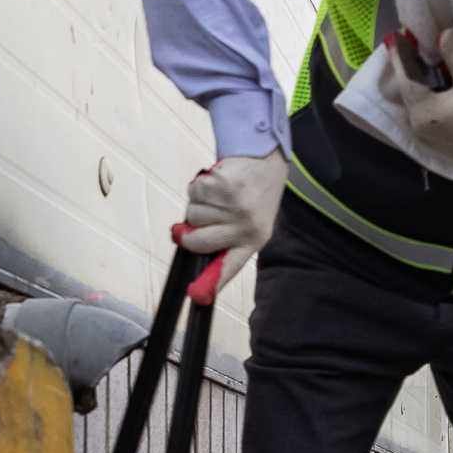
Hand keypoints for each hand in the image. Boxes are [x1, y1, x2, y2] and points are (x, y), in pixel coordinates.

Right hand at [175, 149, 286, 293]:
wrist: (265, 156)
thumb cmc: (253, 192)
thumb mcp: (251, 220)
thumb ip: (226, 238)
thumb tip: (190, 248)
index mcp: (253, 240)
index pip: (229, 267)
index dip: (211, 283)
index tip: (195, 296)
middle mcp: (246, 227)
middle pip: (198, 242)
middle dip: (187, 234)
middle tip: (187, 226)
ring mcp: (235, 207)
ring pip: (192, 216)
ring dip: (197, 204)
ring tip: (217, 196)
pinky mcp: (224, 187)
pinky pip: (193, 194)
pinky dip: (198, 187)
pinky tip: (215, 182)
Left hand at [378, 27, 452, 164]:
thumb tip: (442, 32)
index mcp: (424, 109)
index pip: (406, 77)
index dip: (400, 55)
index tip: (395, 36)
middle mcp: (415, 119)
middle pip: (406, 85)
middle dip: (406, 63)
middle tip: (408, 40)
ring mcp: (419, 126)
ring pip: (411, 93)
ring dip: (413, 74)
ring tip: (416, 52)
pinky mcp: (425, 128)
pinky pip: (417, 101)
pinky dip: (419, 86)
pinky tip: (425, 73)